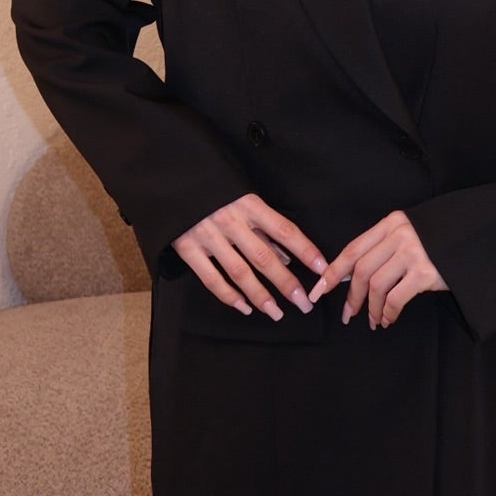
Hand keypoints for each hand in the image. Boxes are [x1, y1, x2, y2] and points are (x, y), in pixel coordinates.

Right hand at [173, 194, 327, 320]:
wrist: (173, 181)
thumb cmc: (215, 193)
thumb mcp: (243, 202)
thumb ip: (264, 229)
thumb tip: (288, 258)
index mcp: (249, 205)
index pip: (284, 230)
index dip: (305, 250)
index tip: (322, 269)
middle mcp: (231, 220)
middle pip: (264, 257)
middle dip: (286, 283)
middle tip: (304, 304)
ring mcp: (208, 235)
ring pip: (240, 272)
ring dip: (260, 296)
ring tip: (277, 313)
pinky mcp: (188, 249)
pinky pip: (211, 279)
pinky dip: (229, 296)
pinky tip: (244, 308)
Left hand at [306, 210, 447, 328]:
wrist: (476, 239)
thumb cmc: (439, 241)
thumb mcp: (409, 234)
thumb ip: (383, 247)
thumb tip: (351, 276)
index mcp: (390, 223)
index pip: (352, 249)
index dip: (333, 272)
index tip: (319, 290)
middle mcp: (399, 235)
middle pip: (361, 270)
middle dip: (351, 296)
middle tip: (348, 314)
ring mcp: (413, 253)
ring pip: (376, 286)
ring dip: (371, 308)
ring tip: (373, 321)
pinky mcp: (425, 273)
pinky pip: (396, 298)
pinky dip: (388, 312)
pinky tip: (389, 318)